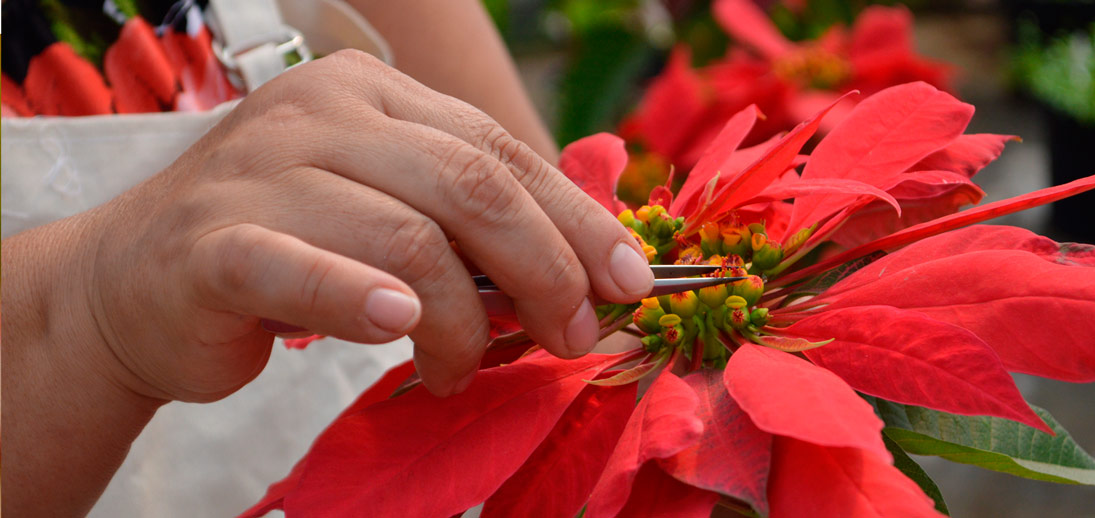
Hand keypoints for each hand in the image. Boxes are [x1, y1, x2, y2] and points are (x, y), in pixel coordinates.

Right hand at [66, 50, 653, 401]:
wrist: (128, 284)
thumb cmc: (283, 250)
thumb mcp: (384, 215)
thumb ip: (467, 226)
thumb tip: (586, 272)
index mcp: (370, 94)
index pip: (498, 150)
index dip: (577, 219)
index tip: (630, 281)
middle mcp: (318, 114)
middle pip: (469, 185)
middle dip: (545, 269)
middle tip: (573, 335)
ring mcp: (260, 170)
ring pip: (407, 237)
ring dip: (462, 321)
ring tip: (461, 369)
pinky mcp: (212, 240)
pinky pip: (303, 265)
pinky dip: (362, 298)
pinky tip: (400, 326)